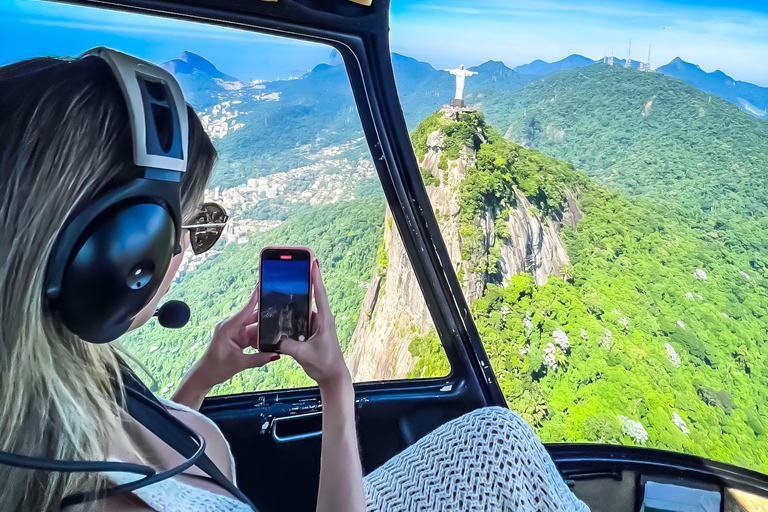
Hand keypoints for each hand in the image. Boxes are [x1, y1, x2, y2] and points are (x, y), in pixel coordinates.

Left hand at [173, 285, 278, 408]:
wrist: (205, 375)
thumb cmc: (216, 367)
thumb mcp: (239, 364)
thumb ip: (259, 358)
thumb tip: (276, 354)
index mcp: (228, 327)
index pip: (246, 309)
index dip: (255, 298)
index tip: (262, 285)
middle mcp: (232, 326)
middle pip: (253, 317)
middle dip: (267, 317)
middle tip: (283, 313)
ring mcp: (235, 331)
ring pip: (255, 327)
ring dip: (265, 332)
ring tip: (280, 332)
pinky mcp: (238, 337)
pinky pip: (253, 335)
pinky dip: (261, 339)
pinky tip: (270, 342)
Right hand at [278, 260, 350, 389]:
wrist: (332, 377)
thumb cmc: (324, 364)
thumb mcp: (303, 354)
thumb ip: (287, 345)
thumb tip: (274, 339)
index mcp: (324, 319)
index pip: (319, 294)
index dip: (316, 278)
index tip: (313, 262)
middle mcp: (321, 319)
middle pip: (309, 298)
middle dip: (301, 285)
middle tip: (292, 270)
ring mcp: (316, 326)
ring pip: (302, 311)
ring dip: (293, 304)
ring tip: (280, 291)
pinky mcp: (311, 333)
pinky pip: (300, 321)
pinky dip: (291, 318)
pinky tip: (280, 315)